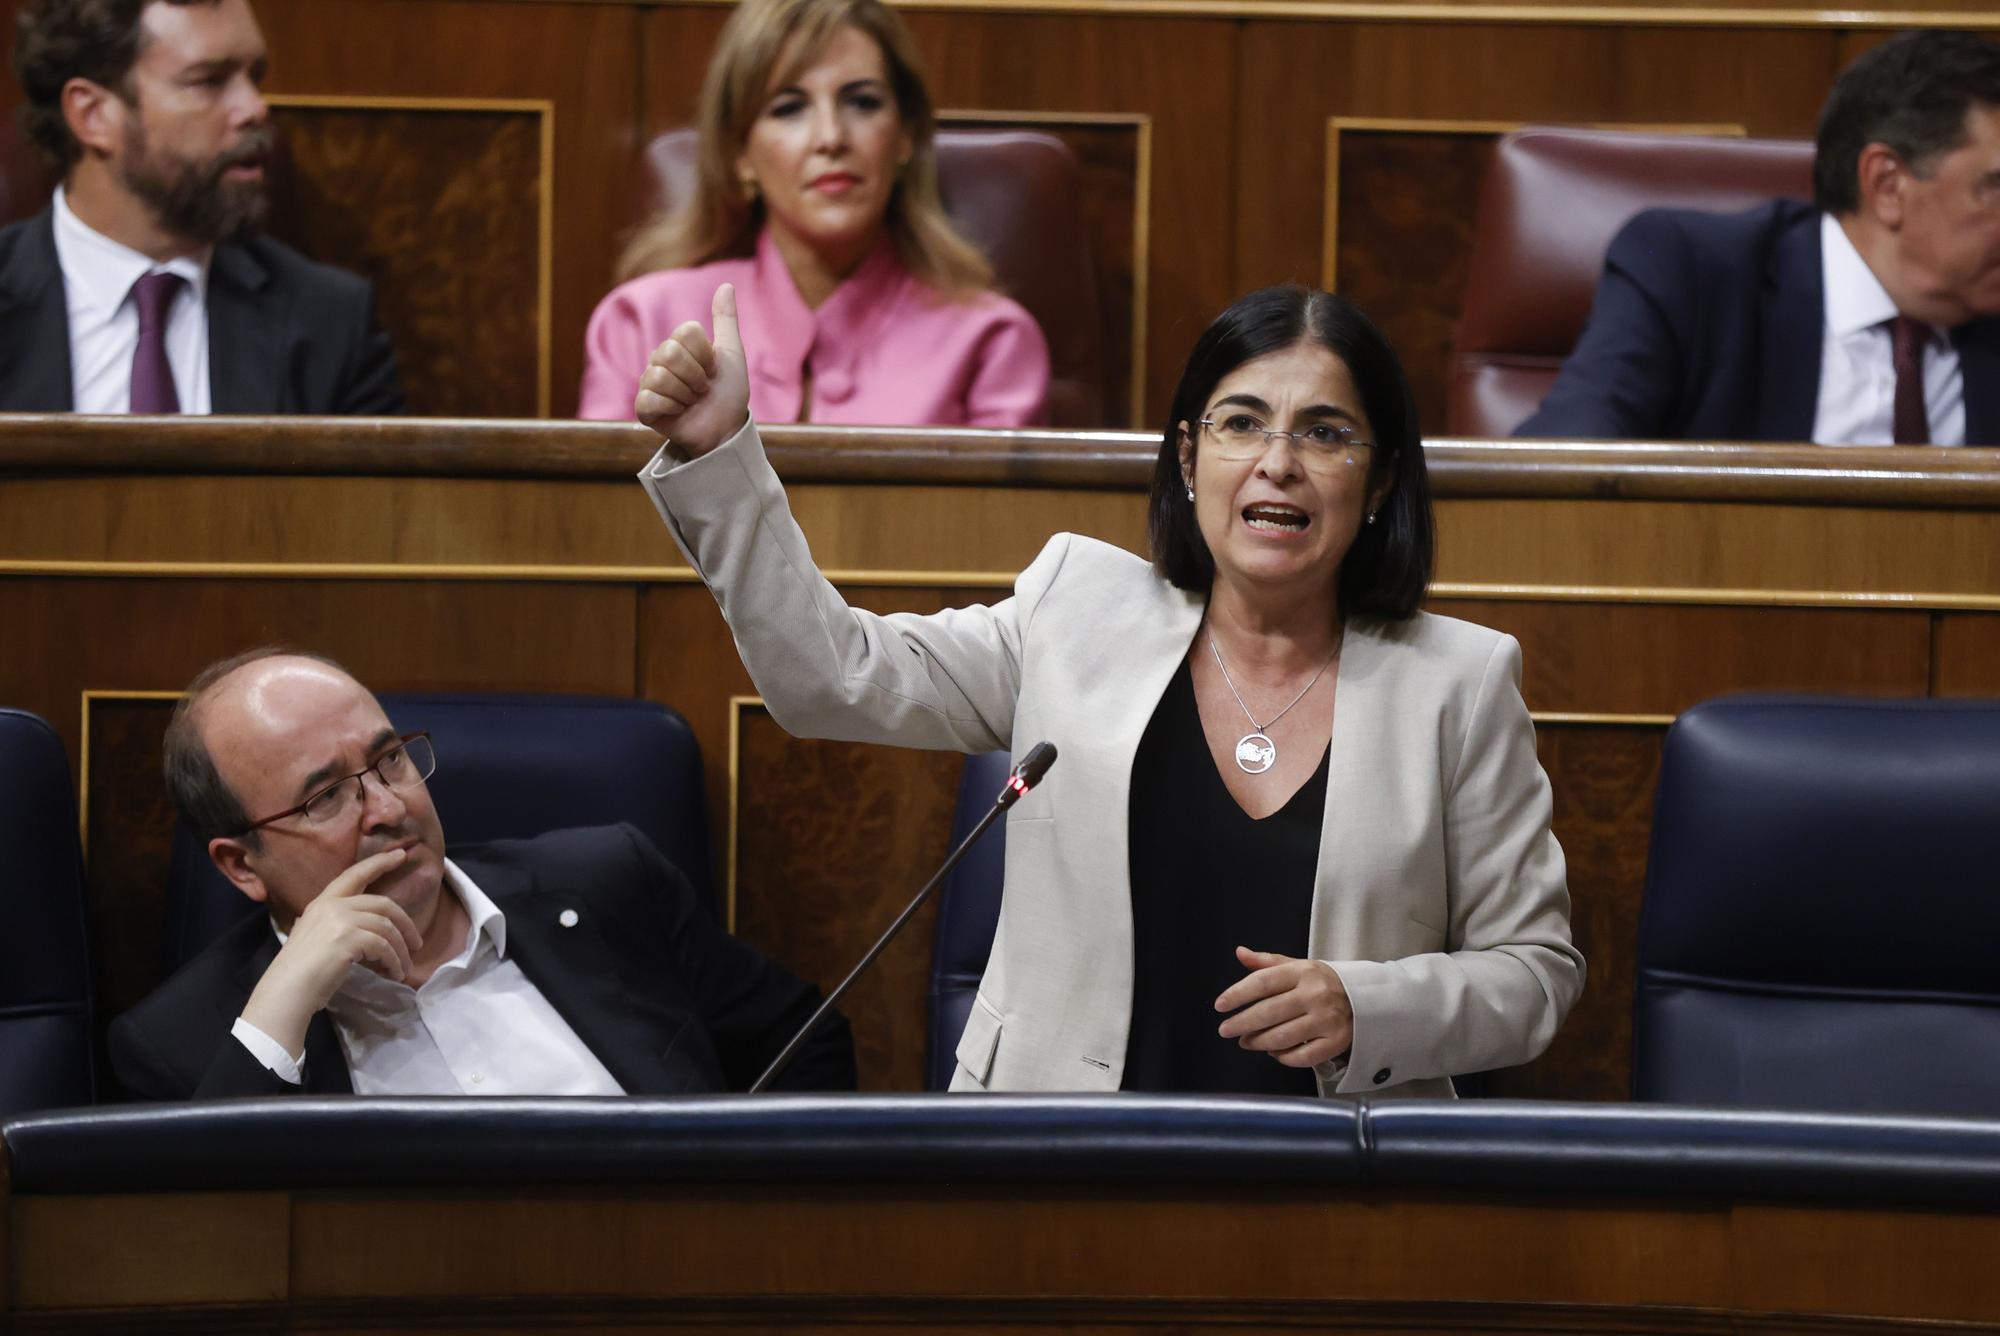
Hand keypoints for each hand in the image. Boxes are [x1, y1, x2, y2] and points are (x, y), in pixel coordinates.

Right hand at [238, 848, 422, 1059]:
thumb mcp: (317, 938)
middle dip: (405, 923)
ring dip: (401, 951)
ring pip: (387, 928)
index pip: (354, 874)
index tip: (401, 854)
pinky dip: (394, 962)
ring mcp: (340, 920)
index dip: (379, 863)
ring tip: (404, 969)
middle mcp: (331, 906)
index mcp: (322, 903)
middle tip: (418, 943)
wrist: (286, 992)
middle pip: (382, 904)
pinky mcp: (348, 938)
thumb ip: (337, 926)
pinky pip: (384, 946)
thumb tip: (368, 931)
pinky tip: (395, 974)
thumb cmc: (301, 973)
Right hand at [635, 283, 749, 456]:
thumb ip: (726, 320)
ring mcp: (649, 383)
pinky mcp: (643, 407)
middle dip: (696, 376)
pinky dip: (672, 409)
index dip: (705, 355)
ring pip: (660, 376)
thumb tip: (726, 285)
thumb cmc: (729, 394)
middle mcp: (659, 360)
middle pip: (670, 352)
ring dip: (686, 395)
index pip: (685, 333)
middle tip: (702, 389)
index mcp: (678, 345)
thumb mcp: (733, 354)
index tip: (713, 370)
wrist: (726, 430)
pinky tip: (678, 413)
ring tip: (691, 402)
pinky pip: (649, 398)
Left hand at [1215, 945, 1352, 1068]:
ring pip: (1282, 1037)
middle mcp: (1315, 995)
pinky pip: (1302, 1056)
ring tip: (1245, 1042)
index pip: (1263, 982)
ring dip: (1258, 1042)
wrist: (1367, 999)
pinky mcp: (1336, 1042)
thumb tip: (1240, 952)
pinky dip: (1283, 1057)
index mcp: (1303, 972)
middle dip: (1241, 1023)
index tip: (1220, 1005)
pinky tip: (1273, 1052)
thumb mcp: (1298, 967)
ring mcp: (1327, 1020)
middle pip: (1269, 1012)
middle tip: (1225, 1030)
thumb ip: (1267, 962)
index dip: (1238, 994)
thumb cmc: (1323, 983)